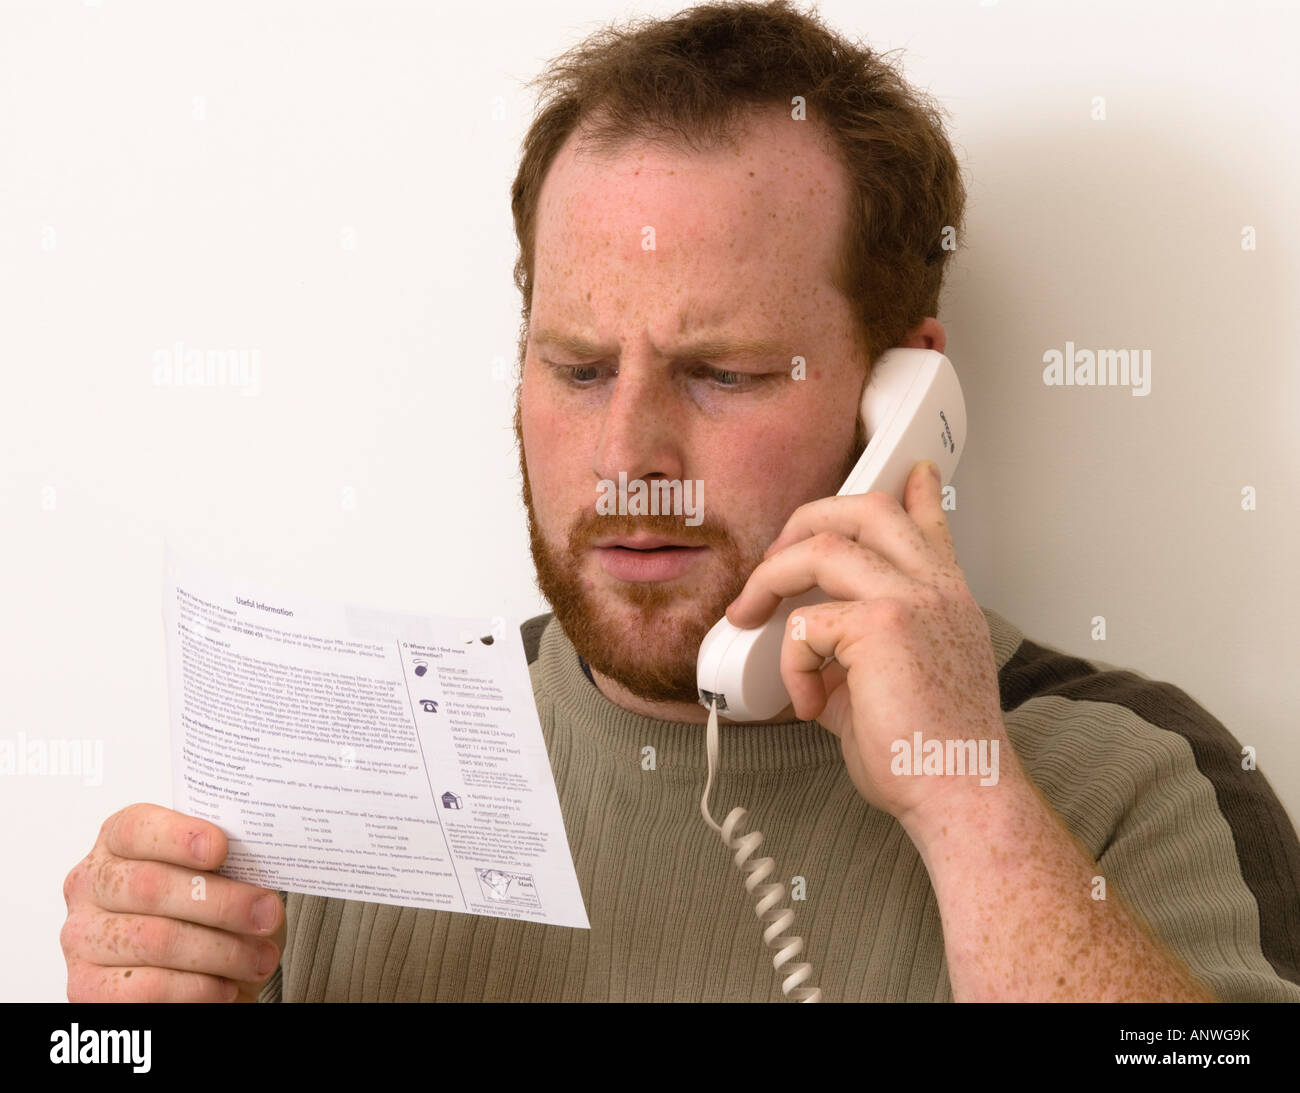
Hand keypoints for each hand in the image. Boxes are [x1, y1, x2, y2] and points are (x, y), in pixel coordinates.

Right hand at [61, 803, 285, 1001]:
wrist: (198, 968)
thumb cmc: (210, 909)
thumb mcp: (222, 873)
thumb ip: (228, 859)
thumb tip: (262, 855)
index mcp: (118, 841)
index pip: (135, 828)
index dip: (177, 836)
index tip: (221, 849)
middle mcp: (91, 885)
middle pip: (150, 886)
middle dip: (221, 903)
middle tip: (267, 915)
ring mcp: (82, 937)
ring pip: (156, 940)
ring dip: (222, 951)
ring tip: (260, 958)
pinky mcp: (88, 987)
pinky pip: (146, 989)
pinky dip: (197, 988)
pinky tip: (225, 986)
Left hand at [724, 460, 1017, 823]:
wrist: (959, 792)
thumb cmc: (931, 753)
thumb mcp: (898, 682)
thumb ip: (861, 646)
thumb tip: (811, 642)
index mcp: (946, 599)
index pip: (932, 524)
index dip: (919, 492)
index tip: (916, 472)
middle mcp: (935, 587)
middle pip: (866, 508)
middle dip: (804, 520)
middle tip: (772, 559)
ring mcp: (911, 599)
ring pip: (820, 546)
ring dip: (770, 577)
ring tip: (749, 614)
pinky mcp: (881, 625)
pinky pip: (803, 623)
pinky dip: (791, 664)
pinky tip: (809, 702)